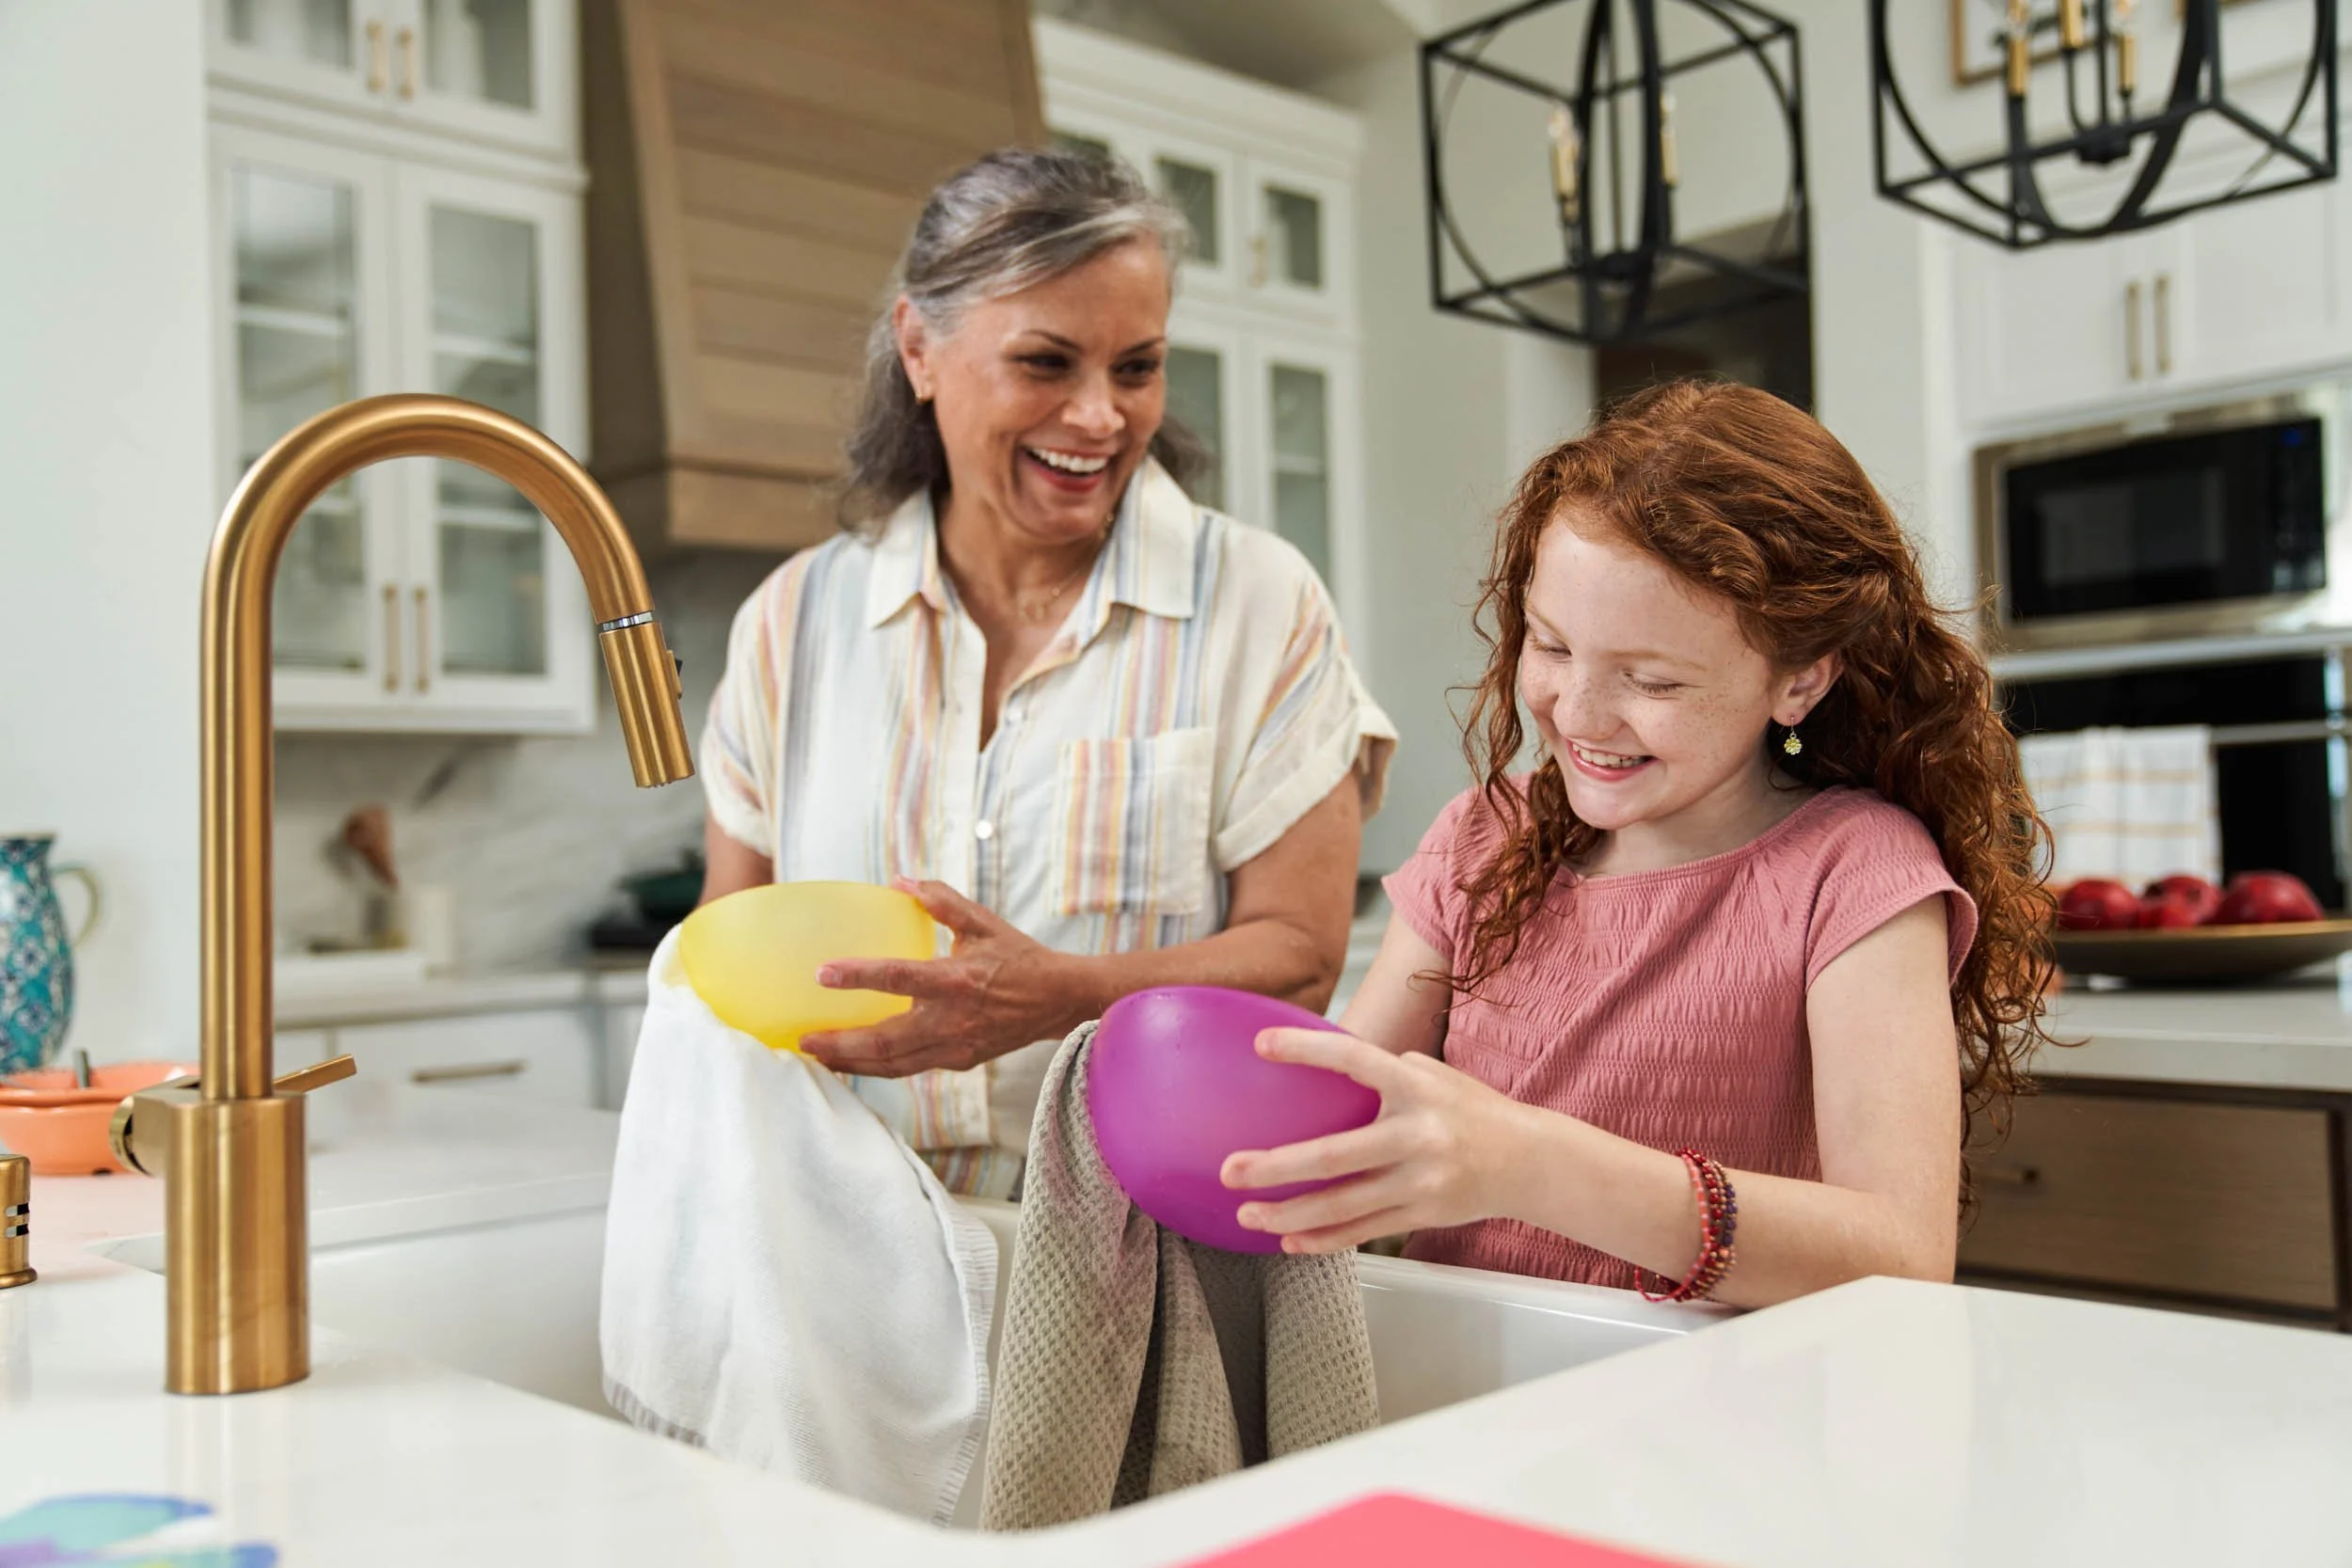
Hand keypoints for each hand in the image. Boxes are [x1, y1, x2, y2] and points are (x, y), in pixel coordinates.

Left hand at [798, 879, 1085, 1077]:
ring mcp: (956, 1047)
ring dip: (852, 1063)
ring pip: (894, 1066)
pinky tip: (853, 1061)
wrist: (1059, 1001)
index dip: (859, 977)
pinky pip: (909, 1069)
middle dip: (841, 1044)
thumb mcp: (983, 922)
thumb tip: (899, 881)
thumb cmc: (1019, 957)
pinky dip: (877, 1068)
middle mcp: (953, 1020)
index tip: (822, 974)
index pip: (899, 978)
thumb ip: (941, 900)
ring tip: (818, 1055)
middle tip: (803, 1038)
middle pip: (886, 1043)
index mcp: (957, 980)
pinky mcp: (958, 1062)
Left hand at [1219, 1028, 1528, 1254]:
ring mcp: (1421, 1182)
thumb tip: (1324, 1063)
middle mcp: (1419, 1135)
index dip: (1308, 1050)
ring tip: (1247, 1212)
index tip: (1262, 1045)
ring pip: (1343, 1205)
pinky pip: (1363, 1231)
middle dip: (1276, 1166)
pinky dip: (1323, 1239)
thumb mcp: (1434, 1076)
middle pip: (1335, 1156)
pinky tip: (1289, 1240)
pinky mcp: (1422, 1215)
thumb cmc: (1472, 1111)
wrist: (1531, 1161)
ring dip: (1289, 1212)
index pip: (1356, 1060)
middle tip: (1231, 1170)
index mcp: (1418, 1088)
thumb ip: (1384, 1073)